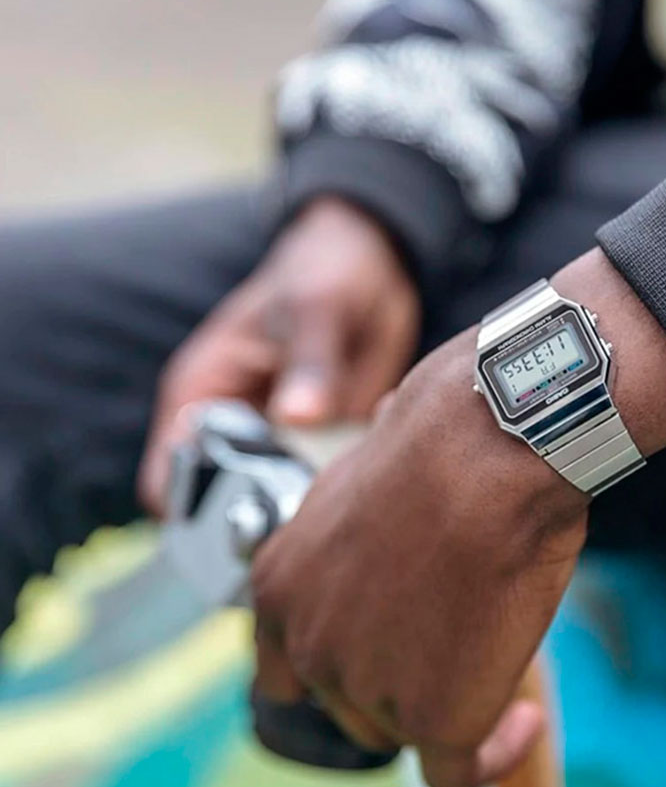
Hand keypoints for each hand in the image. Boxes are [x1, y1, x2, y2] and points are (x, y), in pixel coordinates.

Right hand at [138, 196, 419, 512]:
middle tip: (311, 515)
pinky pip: (327, 485)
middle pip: (226, 505)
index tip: (246, 518)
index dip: (194, 510)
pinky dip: (348, 487)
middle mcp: (234, 426)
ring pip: (279, 503)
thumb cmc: (323, 273)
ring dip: (310, 508)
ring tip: (349, 491)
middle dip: (263, 519)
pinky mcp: (323, 446)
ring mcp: (280, 442)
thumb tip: (299, 417)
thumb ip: (310, 362)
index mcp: (203, 393)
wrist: (374, 267)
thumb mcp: (316, 306)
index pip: (170, 478)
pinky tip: (375, 469)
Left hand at [251, 248, 665, 786]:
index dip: (334, 673)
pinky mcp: (431, 717)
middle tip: (453, 640)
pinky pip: (453, 771)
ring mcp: (364, 687)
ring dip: (446, 702)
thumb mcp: (358, 488)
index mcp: (280, 587)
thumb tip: (376, 541)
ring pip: (403, 730)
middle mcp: (309, 645)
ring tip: (492, 650)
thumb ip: (348, 545)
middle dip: (397, 681)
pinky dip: (490, 752)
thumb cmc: (439, 445)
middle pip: (351, 705)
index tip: (381, 661)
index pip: (286, 671)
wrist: (487, 448)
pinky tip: (521, 719)